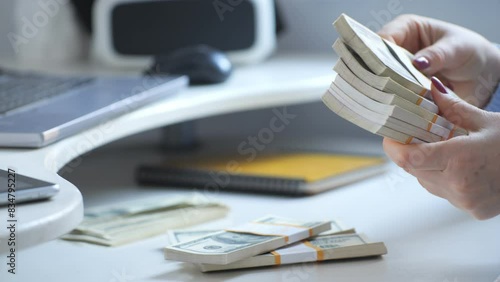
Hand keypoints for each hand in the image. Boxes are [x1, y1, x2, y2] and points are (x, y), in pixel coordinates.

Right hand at [378, 14, 499, 107]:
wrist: (481, 74)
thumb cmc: (468, 51)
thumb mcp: (456, 49)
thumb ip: (437, 55)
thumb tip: (418, 63)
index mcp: (405, 28)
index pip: (383, 39)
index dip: (378, 53)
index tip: (381, 69)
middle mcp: (396, 48)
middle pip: (377, 62)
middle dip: (381, 75)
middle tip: (387, 89)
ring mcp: (397, 70)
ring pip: (381, 81)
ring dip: (389, 92)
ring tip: (396, 101)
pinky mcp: (401, 88)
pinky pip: (392, 96)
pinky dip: (396, 103)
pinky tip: (400, 109)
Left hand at [384, 77, 499, 219]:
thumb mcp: (486, 121)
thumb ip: (452, 107)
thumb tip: (430, 88)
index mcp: (460, 160)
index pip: (409, 158)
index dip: (393, 147)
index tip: (389, 135)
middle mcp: (459, 186)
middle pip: (414, 169)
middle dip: (410, 151)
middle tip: (414, 135)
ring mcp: (466, 201)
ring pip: (426, 182)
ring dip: (427, 165)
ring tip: (444, 148)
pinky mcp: (473, 210)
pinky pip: (443, 192)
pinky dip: (443, 177)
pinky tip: (458, 165)